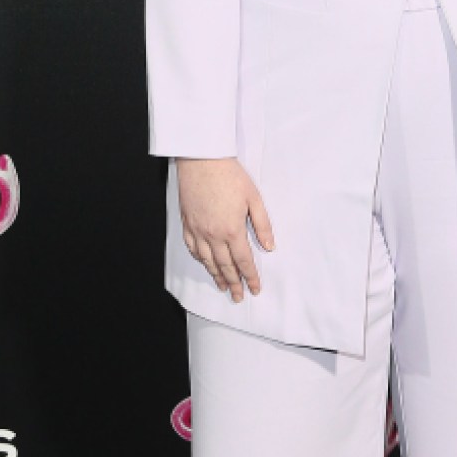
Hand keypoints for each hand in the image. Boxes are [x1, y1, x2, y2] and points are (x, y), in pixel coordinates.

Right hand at [176, 157, 273, 302]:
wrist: (202, 160)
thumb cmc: (230, 176)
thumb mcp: (254, 198)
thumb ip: (262, 225)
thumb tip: (269, 246)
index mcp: (232, 230)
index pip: (244, 261)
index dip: (250, 277)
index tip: (254, 289)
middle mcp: (213, 235)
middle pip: (225, 266)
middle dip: (233, 283)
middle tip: (238, 296)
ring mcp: (198, 230)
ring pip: (207, 260)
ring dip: (216, 275)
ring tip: (223, 286)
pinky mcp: (187, 223)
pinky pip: (192, 248)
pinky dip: (200, 259)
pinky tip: (205, 264)